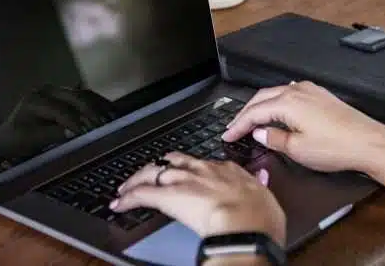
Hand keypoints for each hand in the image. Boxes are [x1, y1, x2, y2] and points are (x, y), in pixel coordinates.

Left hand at [111, 152, 285, 246]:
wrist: (247, 223)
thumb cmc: (260, 217)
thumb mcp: (266, 199)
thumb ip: (260, 186)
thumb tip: (263, 180)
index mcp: (228, 171)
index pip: (205, 163)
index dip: (192, 167)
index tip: (188, 172)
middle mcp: (203, 170)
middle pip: (174, 161)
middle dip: (161, 166)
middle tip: (151, 172)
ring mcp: (184, 181)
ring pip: (153, 172)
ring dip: (137, 179)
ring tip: (126, 187)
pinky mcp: (167, 197)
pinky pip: (141, 194)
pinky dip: (127, 198)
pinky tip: (119, 204)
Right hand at [222, 81, 384, 175]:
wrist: (370, 142)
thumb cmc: (338, 147)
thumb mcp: (298, 149)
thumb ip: (274, 138)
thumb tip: (260, 133)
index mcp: (288, 102)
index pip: (253, 112)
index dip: (237, 125)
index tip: (227, 135)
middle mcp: (298, 91)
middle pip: (261, 98)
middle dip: (245, 113)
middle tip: (234, 128)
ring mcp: (311, 91)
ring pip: (276, 93)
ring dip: (261, 106)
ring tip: (251, 120)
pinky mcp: (321, 95)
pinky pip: (291, 93)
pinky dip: (277, 102)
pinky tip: (276, 110)